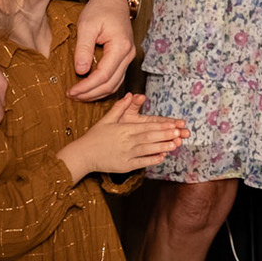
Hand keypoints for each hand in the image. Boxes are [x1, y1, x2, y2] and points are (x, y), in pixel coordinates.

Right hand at [59, 92, 188, 179]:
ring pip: (147, 150)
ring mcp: (125, 154)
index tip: (173, 124)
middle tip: (179, 133)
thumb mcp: (106, 120)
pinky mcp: (124, 166)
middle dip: (165, 135)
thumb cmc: (94, 137)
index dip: (161, 125)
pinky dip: (152, 160)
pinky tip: (162, 157)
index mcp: (123, 129)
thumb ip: (120, 107)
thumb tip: (131, 94)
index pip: (146, 126)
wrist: (82, 155)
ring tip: (175, 144)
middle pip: (149, 137)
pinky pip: (141, 163)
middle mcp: (126, 141)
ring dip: (162, 147)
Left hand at [68, 0, 135, 100]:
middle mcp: (129, 54)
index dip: (86, 87)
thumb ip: (84, 49)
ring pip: (115, 84)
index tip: (71, 91)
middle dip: (90, 93)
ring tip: (78, 94)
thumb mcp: (87, 26)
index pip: (104, 75)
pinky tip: (89, 88)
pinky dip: (103, 86)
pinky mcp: (124, 58)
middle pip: (111, 84)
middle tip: (72, 96)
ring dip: (97, 93)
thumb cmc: (100, 9)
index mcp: (121, 47)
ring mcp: (128, 57)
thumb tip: (81, 71)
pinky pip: (115, 78)